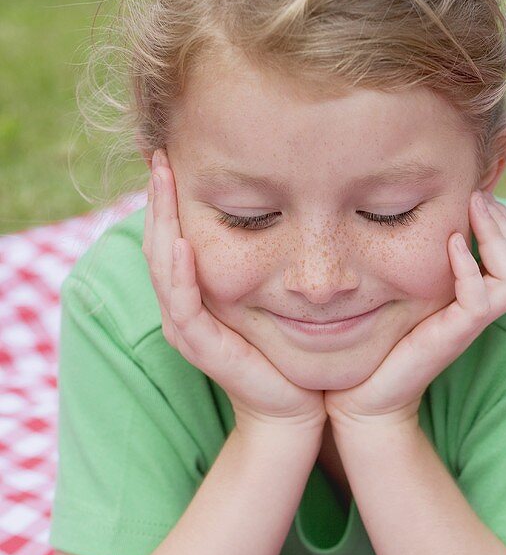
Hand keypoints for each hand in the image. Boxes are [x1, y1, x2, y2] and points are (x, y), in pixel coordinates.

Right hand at [143, 149, 325, 431]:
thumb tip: (291, 203)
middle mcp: (183, 305)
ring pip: (161, 264)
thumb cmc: (292, 351)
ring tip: (161, 178)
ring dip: (160, 220)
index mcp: (197, 290)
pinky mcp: (201, 346)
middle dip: (158, 195)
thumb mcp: (275, 293)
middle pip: (158, 240)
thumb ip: (271, 256)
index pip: (173, 231)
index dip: (170, 193)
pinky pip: (184, 303)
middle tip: (160, 148)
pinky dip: (179, 272)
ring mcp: (187, 326)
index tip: (176, 146)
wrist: (297, 408)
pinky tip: (183, 240)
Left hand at [324, 190, 505, 426]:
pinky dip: (470, 267)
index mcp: (475, 294)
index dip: (504, 219)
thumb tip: (419, 217)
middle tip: (476, 196)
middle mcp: (481, 307)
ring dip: (497, 236)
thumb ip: (420, 259)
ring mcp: (471, 323)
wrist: (362, 393)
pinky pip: (481, 298)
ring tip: (471, 211)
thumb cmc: (379, 340)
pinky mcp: (455, 335)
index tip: (474, 194)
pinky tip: (450, 244)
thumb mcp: (404, 288)